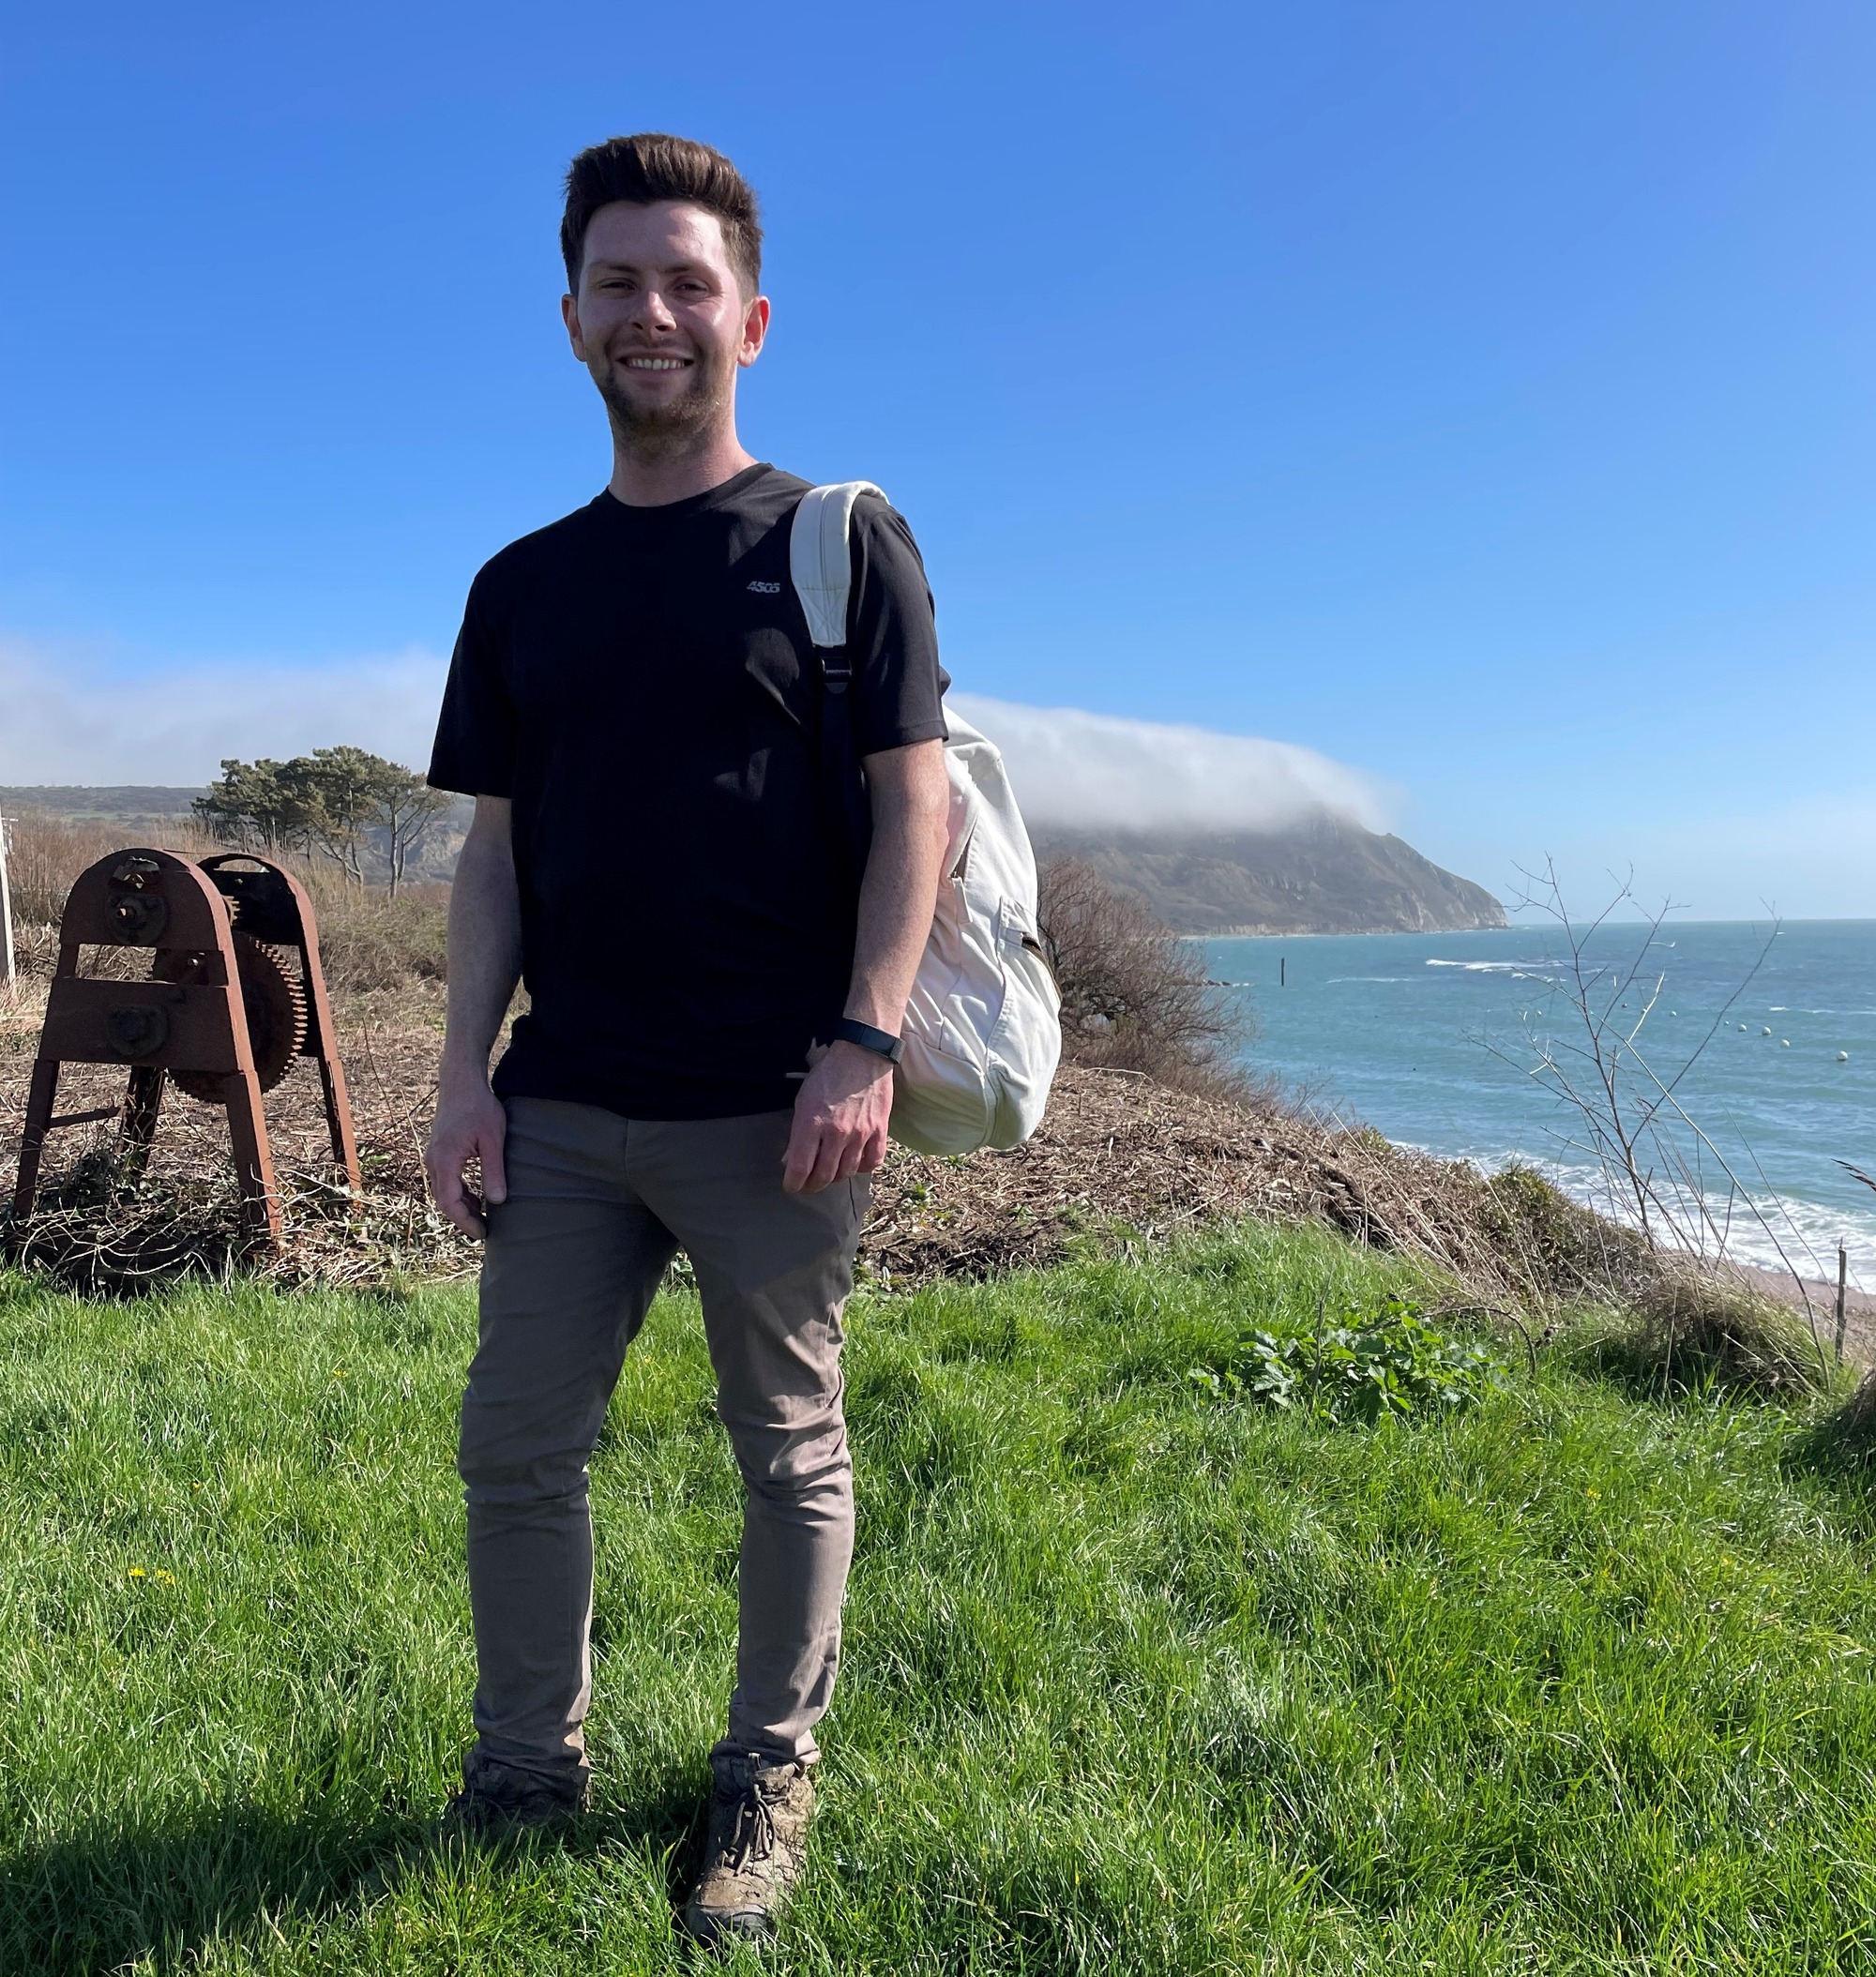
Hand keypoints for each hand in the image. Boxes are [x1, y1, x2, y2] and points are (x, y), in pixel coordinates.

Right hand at [425, 1072, 507, 1237]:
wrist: (461, 1082)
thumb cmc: (478, 1107)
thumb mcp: (492, 1139)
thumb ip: (494, 1171)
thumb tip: (498, 1201)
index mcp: (444, 1160)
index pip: (449, 1202)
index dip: (465, 1222)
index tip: (483, 1233)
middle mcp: (433, 1161)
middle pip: (444, 1200)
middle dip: (464, 1218)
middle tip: (486, 1231)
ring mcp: (433, 1156)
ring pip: (443, 1191)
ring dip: (462, 1206)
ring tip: (485, 1217)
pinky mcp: (439, 1152)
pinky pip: (445, 1180)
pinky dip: (459, 1193)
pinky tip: (477, 1197)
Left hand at [783, 1040, 893, 1194]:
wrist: (862, 1056)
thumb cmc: (828, 1076)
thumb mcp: (803, 1101)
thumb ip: (797, 1133)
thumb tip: (789, 1161)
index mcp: (811, 1123)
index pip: (800, 1168)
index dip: (793, 1183)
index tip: (791, 1186)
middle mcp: (836, 1132)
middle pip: (824, 1176)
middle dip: (812, 1186)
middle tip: (808, 1185)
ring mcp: (860, 1133)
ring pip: (847, 1172)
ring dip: (835, 1178)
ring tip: (829, 1174)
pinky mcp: (880, 1130)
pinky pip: (872, 1162)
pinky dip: (862, 1168)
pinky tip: (855, 1163)